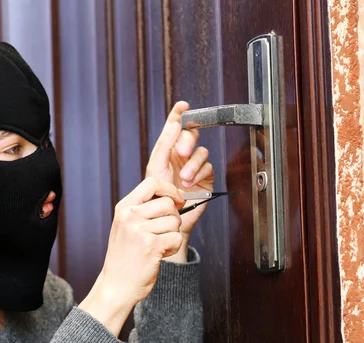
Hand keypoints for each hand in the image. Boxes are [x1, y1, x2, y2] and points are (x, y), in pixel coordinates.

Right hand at [78, 178, 184, 334]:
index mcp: (123, 208)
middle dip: (174, 217)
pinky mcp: (151, 246)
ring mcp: (139, 230)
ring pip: (174, 221)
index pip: (152, 183)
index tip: (177, 199)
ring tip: (159, 246)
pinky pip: (176, 238)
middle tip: (165, 232)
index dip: (170, 188)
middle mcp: (129, 216)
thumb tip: (174, 195)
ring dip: (173, 235)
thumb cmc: (125, 257)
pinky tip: (160, 255)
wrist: (116, 285)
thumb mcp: (126, 227)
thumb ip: (143, 210)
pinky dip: (173, 248)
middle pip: (168, 203)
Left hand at [146, 101, 214, 235]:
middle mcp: (182, 156)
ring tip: (183, 178)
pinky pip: (208, 167)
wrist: (166, 217)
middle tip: (181, 153)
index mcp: (168, 150)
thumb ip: (165, 144)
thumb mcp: (156, 167)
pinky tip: (189, 184)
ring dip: (193, 164)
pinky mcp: (205, 178)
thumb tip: (174, 124)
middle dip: (188, 141)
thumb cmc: (156, 195)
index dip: (179, 114)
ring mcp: (194, 166)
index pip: (174, 127)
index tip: (182, 105)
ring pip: (202, 152)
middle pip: (192, 135)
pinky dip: (199, 174)